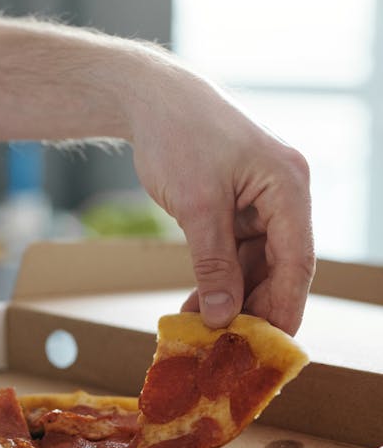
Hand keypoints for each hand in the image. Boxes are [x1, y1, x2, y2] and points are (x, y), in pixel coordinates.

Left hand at [130, 51, 314, 333]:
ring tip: (206, 334)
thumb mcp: (196, 206)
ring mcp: (261, 200)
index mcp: (288, 186)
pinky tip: (197, 308)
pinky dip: (217, 279)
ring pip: (255, 264)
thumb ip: (212, 264)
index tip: (270, 347)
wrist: (150, 98)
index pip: (298, 260)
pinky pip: (234, 253)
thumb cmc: (178, 136)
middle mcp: (283, 194)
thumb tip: (222, 317)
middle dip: (256, 307)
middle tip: (232, 349)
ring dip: (232, 298)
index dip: (286, 307)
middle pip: (279, 266)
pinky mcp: (237, 206)